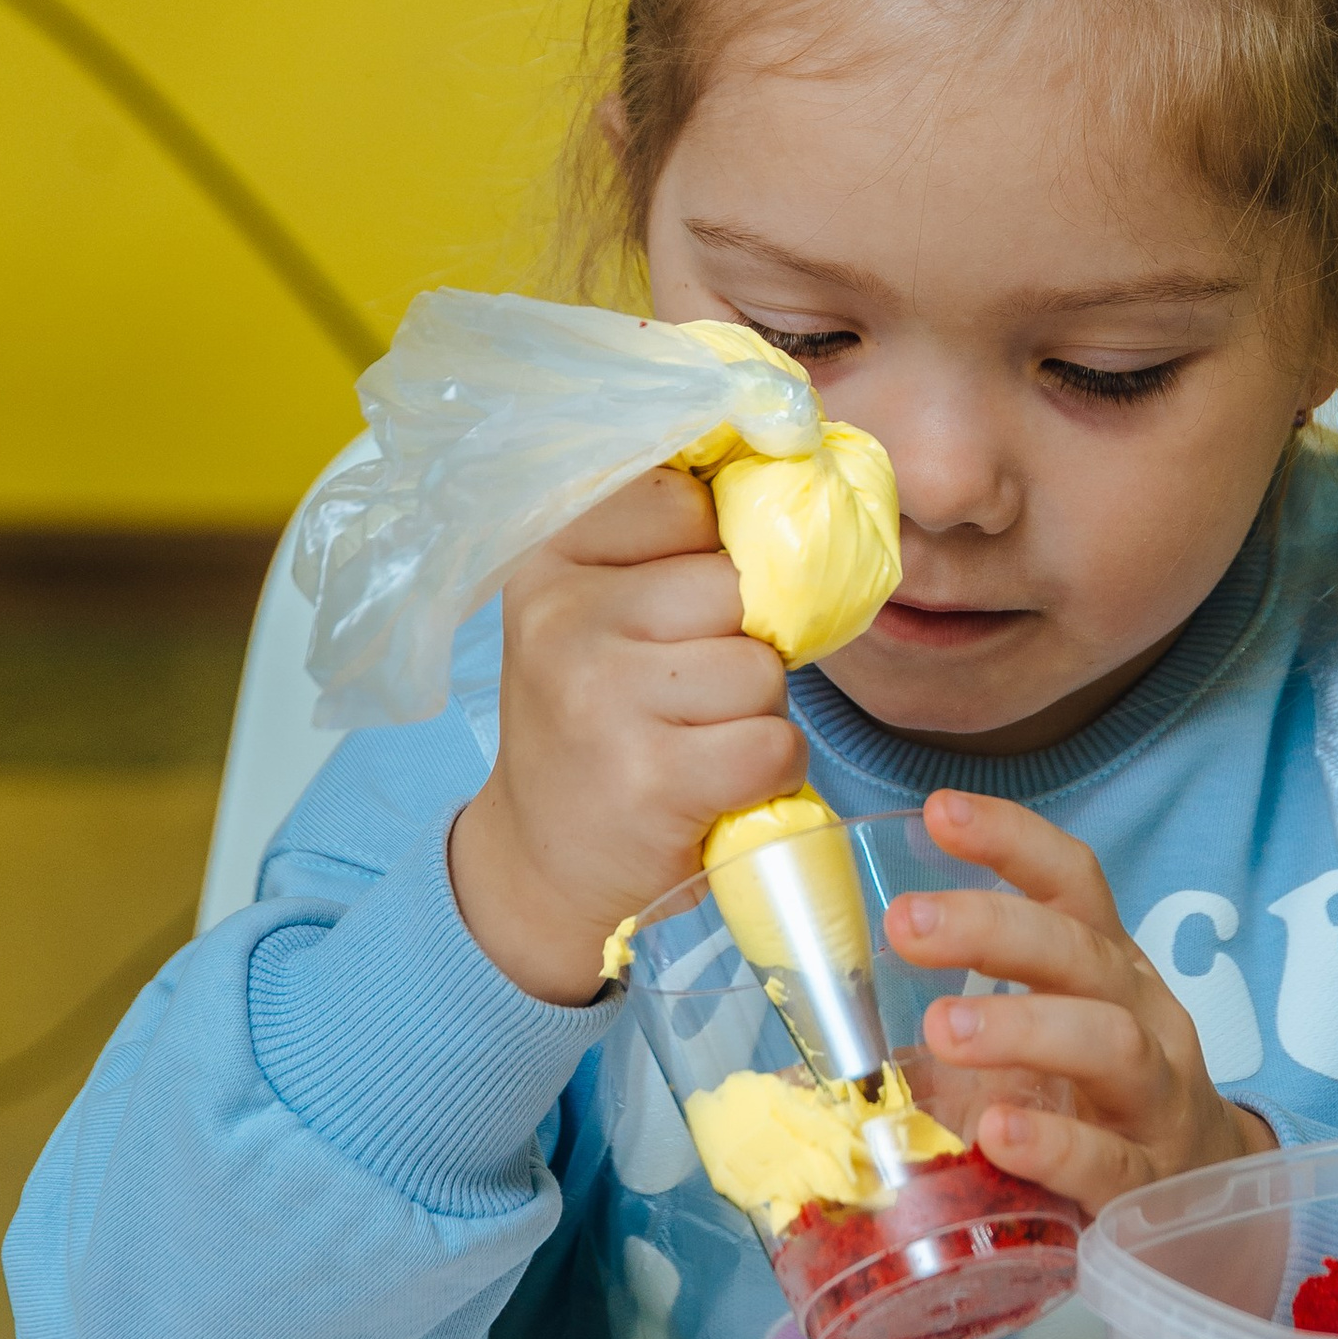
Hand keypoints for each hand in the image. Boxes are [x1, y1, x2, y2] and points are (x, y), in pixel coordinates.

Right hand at [449, 466, 804, 1002]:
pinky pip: (775, 743)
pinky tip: (718, 783)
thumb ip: (668, 554)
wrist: (543, 865)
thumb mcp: (597, 620)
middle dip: (745, 640)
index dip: (719, 546)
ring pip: (763, 668)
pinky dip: (770, 770)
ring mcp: (605, 700)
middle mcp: (567, 622)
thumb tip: (794, 473)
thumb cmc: (596, 726)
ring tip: (701, 739)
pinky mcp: (653, 779)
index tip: (698, 598)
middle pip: (737, 587)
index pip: (681, 498)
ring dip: (759, 711)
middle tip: (697, 691)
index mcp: (552, 563)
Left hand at [887, 788, 1274, 1218]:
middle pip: (1082, 952)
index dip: (1014, 841)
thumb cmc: (1096, 1110)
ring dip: (1023, 1027)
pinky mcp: (1153, 1184)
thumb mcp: (1042, 1048)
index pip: (1073, 883)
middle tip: (906, 924)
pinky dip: (1055, 1143)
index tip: (940, 812)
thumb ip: (953, 1032)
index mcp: (1107, 971)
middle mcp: (1143, 1017)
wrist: (1202, 1209)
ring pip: (1110, 1042)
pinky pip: (1111, 1160)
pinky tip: (999, 1132)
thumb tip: (815, 1041)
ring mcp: (1158, 1100)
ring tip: (942, 1030)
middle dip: (993, 928)